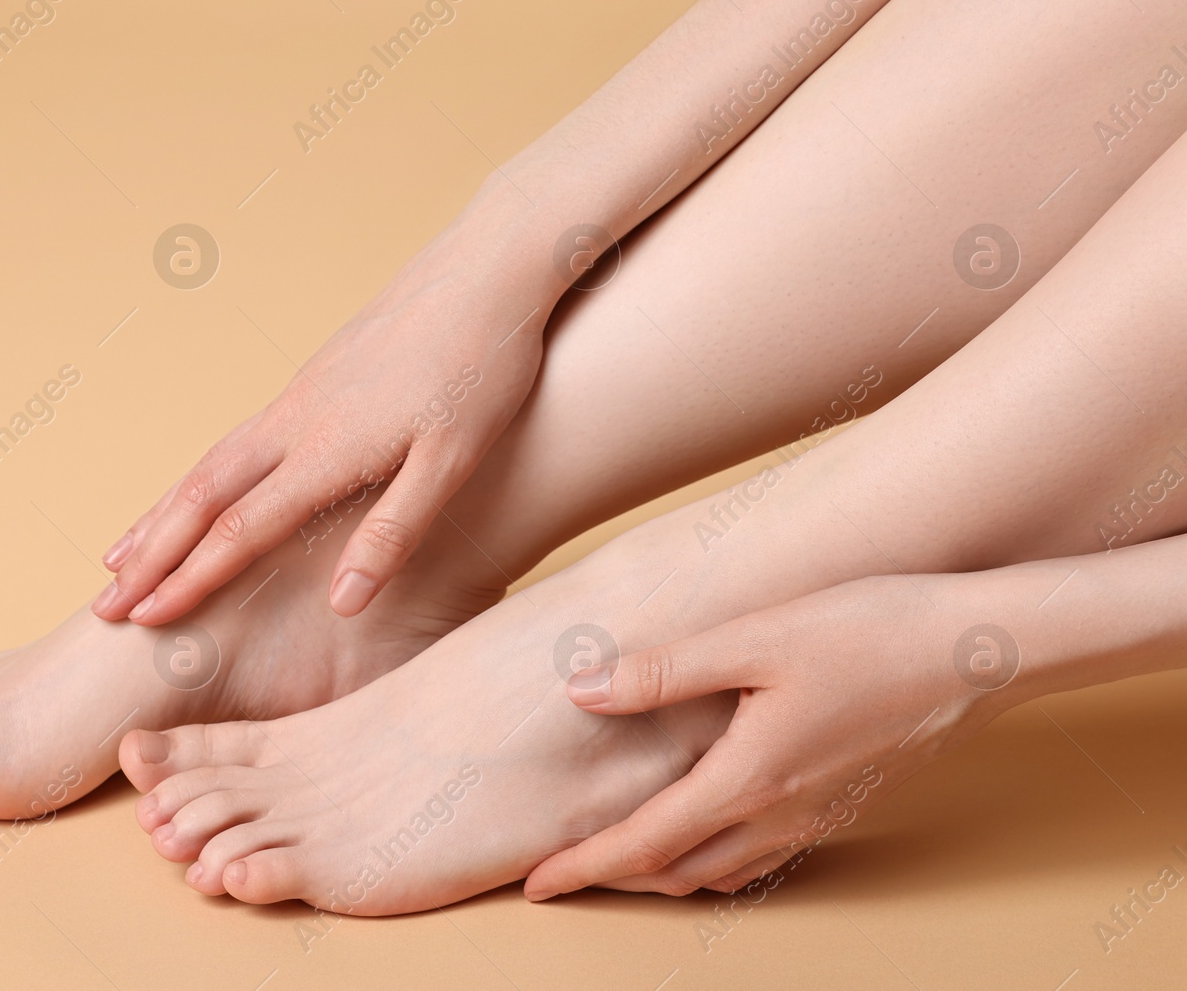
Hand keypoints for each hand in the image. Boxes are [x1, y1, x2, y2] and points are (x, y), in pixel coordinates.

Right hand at [93, 233, 551, 624]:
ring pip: (211, 463)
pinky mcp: (313, 377)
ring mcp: (300, 394)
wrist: (486, 268)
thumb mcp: (454, 461)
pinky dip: (198, 478)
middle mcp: (297, 420)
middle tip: (104, 604)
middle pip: (201, 495)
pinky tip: (198, 491)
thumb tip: (343, 604)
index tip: (144, 620)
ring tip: (122, 553)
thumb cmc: (482, 367)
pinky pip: (235, 439)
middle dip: (150, 553)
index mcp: (328, 449)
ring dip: (162, 514)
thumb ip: (395, 533)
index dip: (190, 579)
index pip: (240, 529)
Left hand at [524, 572, 1026, 898]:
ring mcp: (818, 814)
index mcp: (749, 779)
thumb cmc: (871, 632)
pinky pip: (762, 854)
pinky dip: (714, 858)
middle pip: (678, 872)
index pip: (644, 845)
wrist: (981, 652)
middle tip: (564, 873)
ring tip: (620, 855)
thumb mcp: (756, 638)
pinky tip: (706, 827)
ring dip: (664, 872)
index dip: (584, 868)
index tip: (536, 885)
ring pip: (722, 870)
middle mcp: (782, 813)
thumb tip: (582, 690)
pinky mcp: (843, 801)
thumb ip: (664, 670)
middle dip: (615, 879)